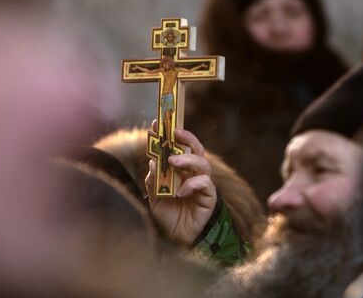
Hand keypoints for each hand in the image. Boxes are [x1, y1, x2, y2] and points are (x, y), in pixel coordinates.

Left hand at [145, 122, 215, 245]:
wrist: (177, 238)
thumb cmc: (168, 215)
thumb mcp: (154, 196)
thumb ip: (153, 179)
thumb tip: (153, 161)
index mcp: (179, 169)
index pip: (177, 147)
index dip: (169, 135)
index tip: (157, 124)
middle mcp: (192, 173)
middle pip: (195, 148)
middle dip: (186, 137)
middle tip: (174, 133)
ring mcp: (202, 183)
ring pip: (202, 162)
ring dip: (187, 159)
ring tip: (172, 162)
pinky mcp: (209, 196)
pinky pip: (205, 183)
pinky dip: (192, 184)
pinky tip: (180, 192)